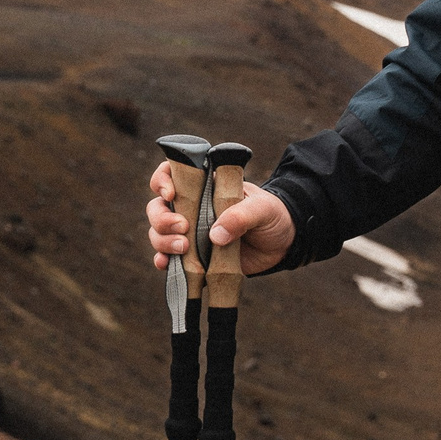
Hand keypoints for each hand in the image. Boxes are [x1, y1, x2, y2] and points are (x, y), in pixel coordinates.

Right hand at [146, 162, 296, 277]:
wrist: (283, 244)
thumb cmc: (272, 216)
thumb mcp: (263, 209)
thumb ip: (241, 216)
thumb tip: (215, 236)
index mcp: (205, 187)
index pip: (171, 175)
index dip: (162, 181)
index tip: (171, 194)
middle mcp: (191, 208)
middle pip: (158, 208)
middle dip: (162, 218)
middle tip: (184, 227)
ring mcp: (190, 233)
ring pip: (159, 233)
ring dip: (162, 241)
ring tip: (183, 248)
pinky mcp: (194, 256)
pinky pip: (169, 259)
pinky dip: (163, 261)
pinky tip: (165, 265)